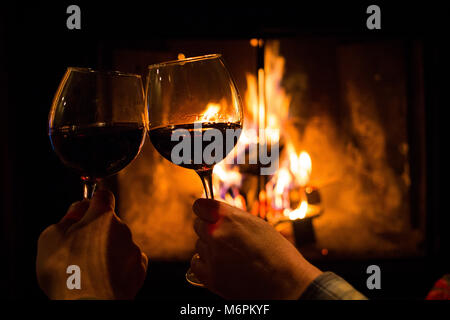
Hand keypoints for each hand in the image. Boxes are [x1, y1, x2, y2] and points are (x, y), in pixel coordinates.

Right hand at [36, 190, 147, 299]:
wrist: (88, 305)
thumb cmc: (66, 273)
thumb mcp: (50, 238)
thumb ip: (67, 217)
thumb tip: (78, 208)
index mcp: (102, 216)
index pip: (102, 195)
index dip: (93, 201)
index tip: (86, 209)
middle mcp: (122, 229)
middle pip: (109, 222)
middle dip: (96, 230)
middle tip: (78, 248)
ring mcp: (133, 249)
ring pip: (118, 242)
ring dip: (107, 249)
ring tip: (88, 268)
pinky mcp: (139, 268)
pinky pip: (127, 260)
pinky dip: (117, 265)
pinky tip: (103, 276)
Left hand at [190, 199, 321, 299]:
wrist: (286, 284)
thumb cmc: (277, 254)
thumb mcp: (257, 225)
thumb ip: (233, 218)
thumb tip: (216, 215)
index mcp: (229, 217)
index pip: (200, 206)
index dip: (205, 210)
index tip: (208, 214)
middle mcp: (217, 234)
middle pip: (198, 225)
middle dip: (208, 229)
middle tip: (224, 238)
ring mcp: (212, 256)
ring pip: (199, 245)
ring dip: (209, 248)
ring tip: (230, 255)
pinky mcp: (210, 277)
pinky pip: (196, 264)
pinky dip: (205, 264)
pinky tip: (220, 265)